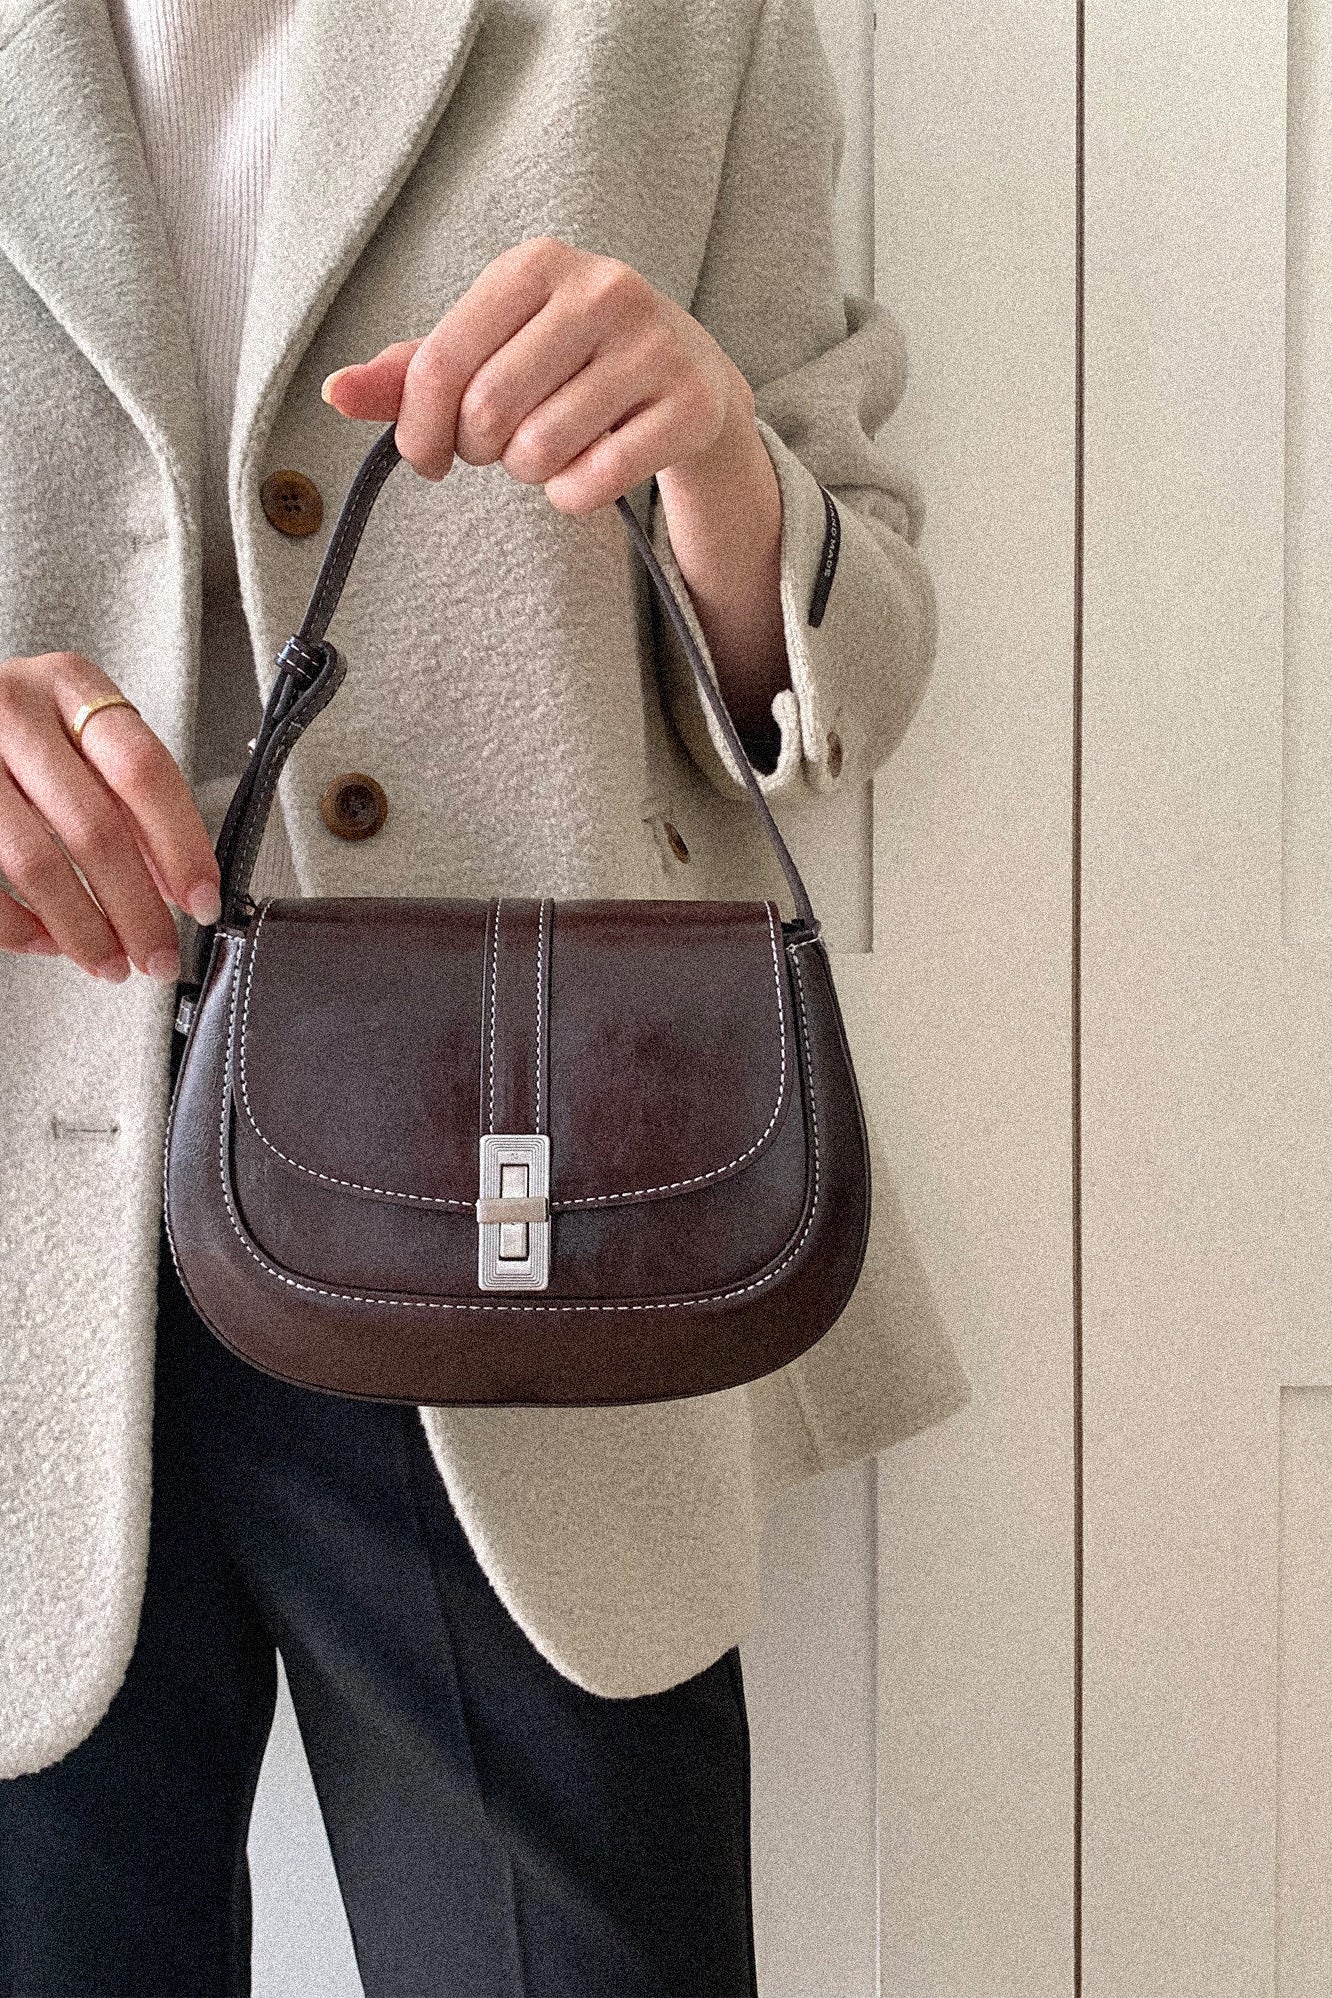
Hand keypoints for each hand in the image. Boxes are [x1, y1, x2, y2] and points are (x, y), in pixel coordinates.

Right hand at [0, 652, 221, 980]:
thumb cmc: (20, 732)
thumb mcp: (78, 739)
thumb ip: (129, 801)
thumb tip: (177, 887)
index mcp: (70, 686)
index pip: (144, 771)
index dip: (182, 846)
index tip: (203, 902)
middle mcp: (13, 710)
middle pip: (96, 826)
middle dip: (137, 909)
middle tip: (161, 956)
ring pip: (36, 862)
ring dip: (84, 930)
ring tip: (112, 964)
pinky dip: (21, 928)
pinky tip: (49, 944)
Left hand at [320, 234, 753, 511]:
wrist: (692, 378)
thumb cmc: (570, 364)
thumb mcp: (493, 349)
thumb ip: (414, 373)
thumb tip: (335, 392)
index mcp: (537, 264)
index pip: (441, 364)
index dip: (417, 430)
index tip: (426, 456)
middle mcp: (602, 289)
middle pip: (487, 413)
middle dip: (478, 450)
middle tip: (501, 447)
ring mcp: (654, 345)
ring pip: (540, 452)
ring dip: (530, 475)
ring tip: (550, 451)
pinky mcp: (692, 405)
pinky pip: (593, 482)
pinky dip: (573, 497)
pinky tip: (589, 472)